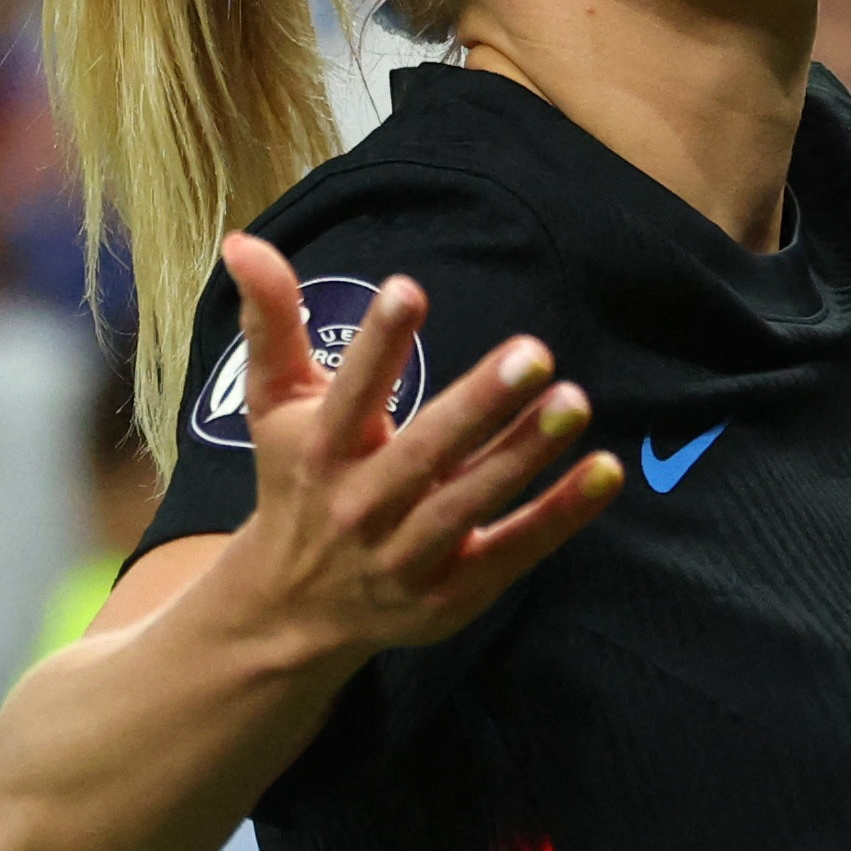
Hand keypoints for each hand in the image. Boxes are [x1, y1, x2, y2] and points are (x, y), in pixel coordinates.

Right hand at [210, 233, 623, 658]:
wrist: (290, 609)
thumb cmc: (297, 482)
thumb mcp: (274, 404)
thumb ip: (272, 322)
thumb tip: (245, 241)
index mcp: (320, 451)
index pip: (350, 392)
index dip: (377, 343)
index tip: (407, 288)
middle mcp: (360, 506)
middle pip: (424, 452)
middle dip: (478, 403)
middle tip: (535, 351)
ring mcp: (406, 556)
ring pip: (471, 501)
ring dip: (524, 454)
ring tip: (574, 401)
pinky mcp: (451, 593)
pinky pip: (512, 550)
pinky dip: (560, 515)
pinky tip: (606, 470)